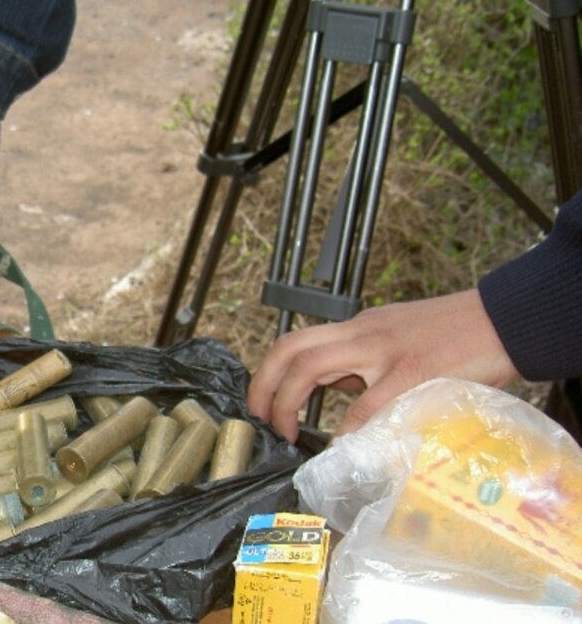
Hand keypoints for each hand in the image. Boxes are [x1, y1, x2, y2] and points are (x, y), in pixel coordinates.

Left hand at [246, 289, 519, 441]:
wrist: (507, 319)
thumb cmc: (457, 335)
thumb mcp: (397, 341)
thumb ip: (367, 364)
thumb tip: (340, 394)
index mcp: (358, 327)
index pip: (298, 341)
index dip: (271, 372)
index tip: (265, 403)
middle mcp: (362, 332)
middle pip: (291, 348)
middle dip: (264, 384)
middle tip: (260, 418)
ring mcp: (383, 350)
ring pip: (312, 364)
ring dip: (288, 401)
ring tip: (286, 431)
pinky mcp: (412, 371)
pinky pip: (367, 403)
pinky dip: (346, 427)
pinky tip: (338, 447)